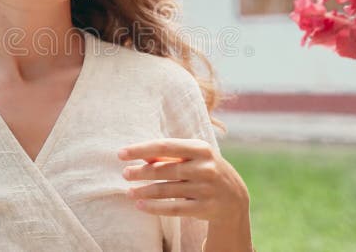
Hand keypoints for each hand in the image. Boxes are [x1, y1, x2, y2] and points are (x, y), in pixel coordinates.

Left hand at [117, 138, 249, 223]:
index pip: (165, 146)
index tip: (121, 154)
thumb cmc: (205, 170)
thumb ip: (169, 155)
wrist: (234, 198)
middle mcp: (205, 167)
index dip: (141, 149)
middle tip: (125, 174)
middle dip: (141, 172)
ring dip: (144, 191)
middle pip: (164, 169)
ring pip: (166, 190)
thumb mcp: (193, 157)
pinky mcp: (203, 208)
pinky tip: (140, 205)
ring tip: (129, 191)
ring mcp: (205, 189)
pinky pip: (173, 209)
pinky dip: (154, 207)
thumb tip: (140, 155)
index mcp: (201, 149)